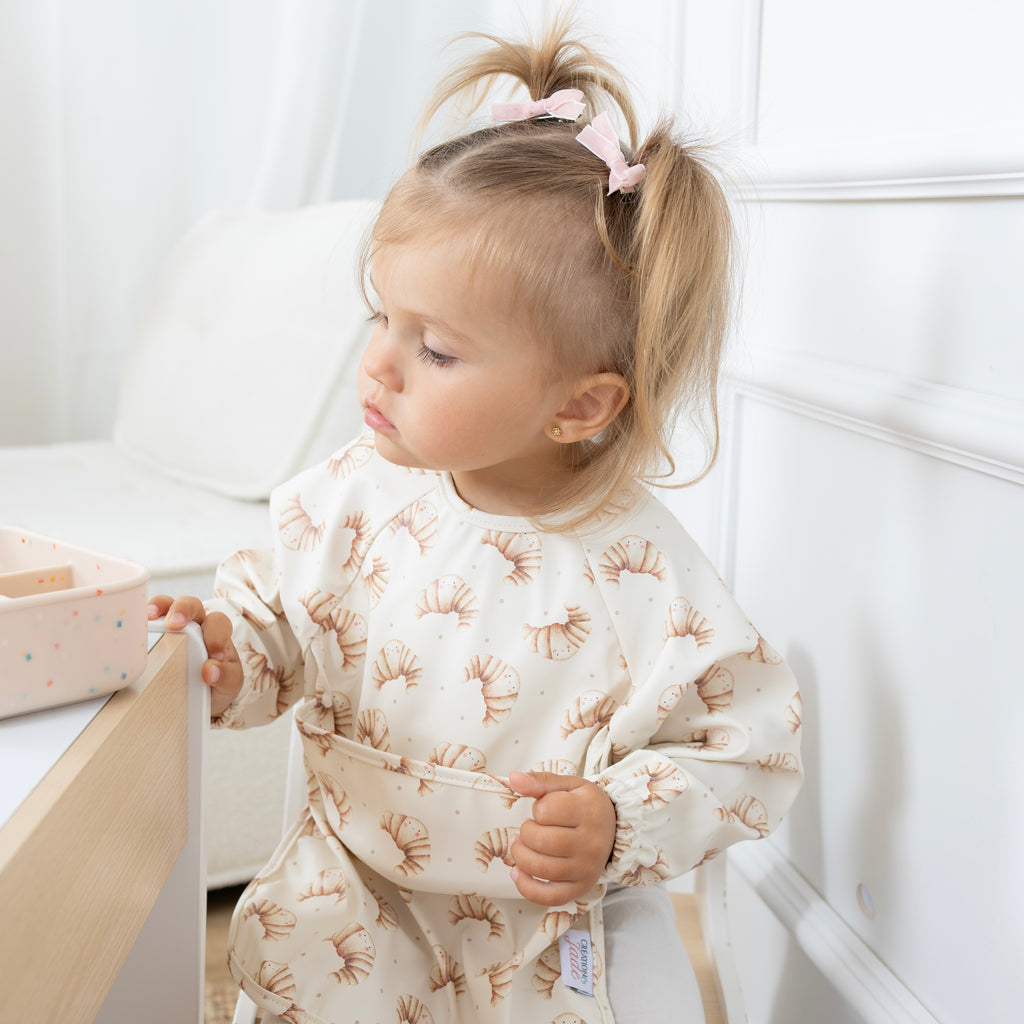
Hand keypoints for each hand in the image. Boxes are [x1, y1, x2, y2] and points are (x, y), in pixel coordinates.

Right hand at [148, 595, 242, 717]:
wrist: (201, 698)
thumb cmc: (217, 682)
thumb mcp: (229, 684)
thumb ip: (226, 676)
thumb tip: (210, 671)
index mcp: (216, 632)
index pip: (217, 622)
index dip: (216, 635)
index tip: (214, 656)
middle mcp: (195, 624)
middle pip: (191, 604)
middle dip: (183, 609)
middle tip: (175, 624)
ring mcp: (170, 627)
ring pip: (166, 604)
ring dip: (158, 606)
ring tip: (149, 617)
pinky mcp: (151, 634)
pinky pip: (144, 619)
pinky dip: (138, 618)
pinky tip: (130, 627)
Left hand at [507, 770, 616, 906]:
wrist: (613, 829)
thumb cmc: (586, 806)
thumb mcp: (568, 786)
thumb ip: (540, 781)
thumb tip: (513, 778)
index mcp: (588, 811)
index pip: (547, 810)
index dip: (537, 808)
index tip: (543, 809)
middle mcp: (591, 843)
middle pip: (542, 841)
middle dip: (526, 833)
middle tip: (530, 828)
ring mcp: (586, 868)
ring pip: (542, 868)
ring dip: (521, 856)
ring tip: (522, 846)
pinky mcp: (580, 887)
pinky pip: (550, 897)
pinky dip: (527, 888)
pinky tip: (518, 873)